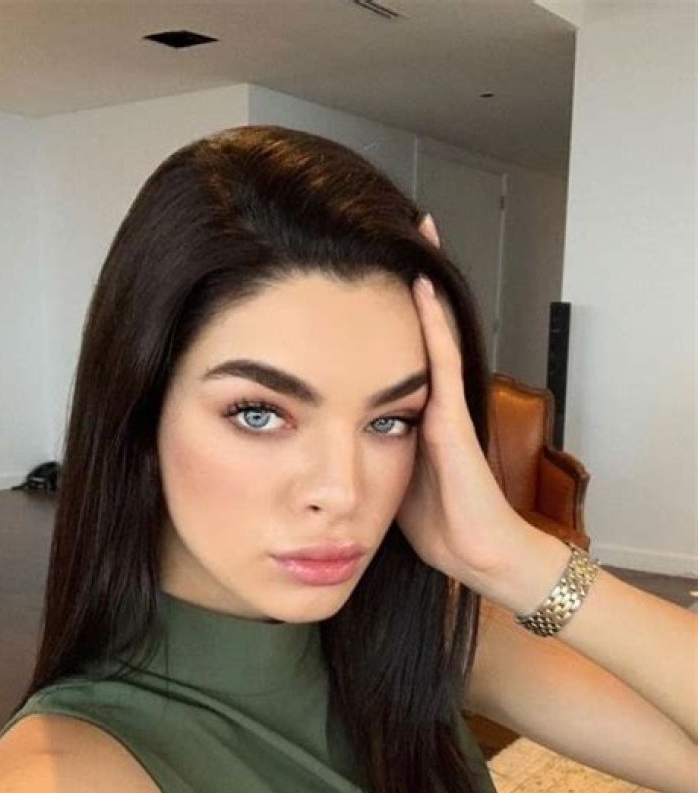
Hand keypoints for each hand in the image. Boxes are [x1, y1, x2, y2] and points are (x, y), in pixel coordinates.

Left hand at [396, 215, 552, 606]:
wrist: (476, 554)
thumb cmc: (438, 525)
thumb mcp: (388, 481)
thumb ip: (367, 453)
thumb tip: (329, 439)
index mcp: (413, 416)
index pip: (396, 351)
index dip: (384, 310)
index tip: (359, 271)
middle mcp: (432, 402)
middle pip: (416, 327)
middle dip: (404, 277)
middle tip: (389, 225)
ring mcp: (445, 407)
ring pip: (433, 331)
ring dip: (424, 282)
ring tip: (415, 230)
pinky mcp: (453, 421)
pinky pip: (442, 361)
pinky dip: (432, 322)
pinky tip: (421, 284)